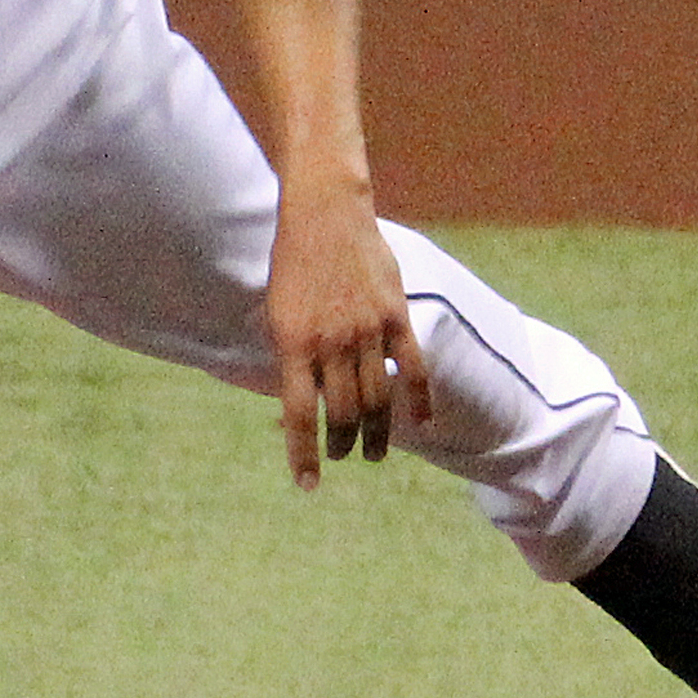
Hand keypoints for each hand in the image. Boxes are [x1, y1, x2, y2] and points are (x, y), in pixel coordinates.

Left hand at [265, 183, 431, 484]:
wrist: (325, 212)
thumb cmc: (292, 263)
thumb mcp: (277, 311)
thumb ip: (291, 355)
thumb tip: (298, 400)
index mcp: (293, 343)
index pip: (298, 414)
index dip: (303, 454)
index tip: (309, 485)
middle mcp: (331, 342)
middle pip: (342, 412)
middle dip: (341, 444)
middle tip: (340, 457)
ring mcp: (366, 330)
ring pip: (376, 398)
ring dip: (375, 433)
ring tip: (371, 454)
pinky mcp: (395, 315)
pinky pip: (412, 368)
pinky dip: (417, 400)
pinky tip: (420, 425)